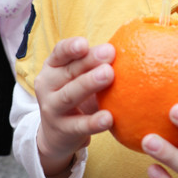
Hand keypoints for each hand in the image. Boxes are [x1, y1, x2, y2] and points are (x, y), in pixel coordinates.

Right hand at [34, 37, 114, 177]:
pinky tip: (109, 118)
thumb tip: (130, 46)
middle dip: (89, 61)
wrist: (56, 133)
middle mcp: (48, 85)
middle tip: (110, 52)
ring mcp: (52, 108)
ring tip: (109, 74)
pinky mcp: (62, 130)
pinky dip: (93, 122)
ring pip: (69, 95)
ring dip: (89, 84)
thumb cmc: (76, 95)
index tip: (85, 44)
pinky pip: (79, 125)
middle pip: (69, 71)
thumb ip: (96, 62)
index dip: (71, 47)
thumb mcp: (79, 76)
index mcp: (53, 67)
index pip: (59, 52)